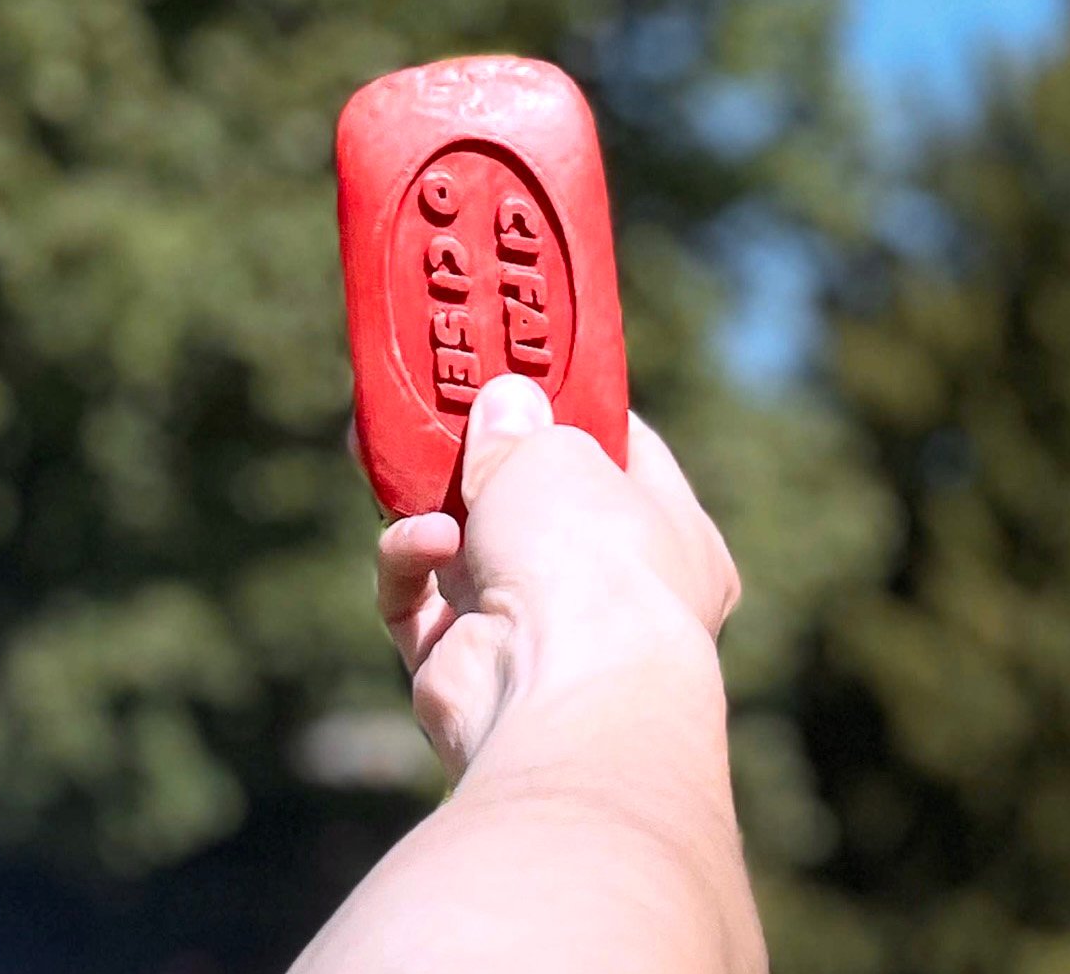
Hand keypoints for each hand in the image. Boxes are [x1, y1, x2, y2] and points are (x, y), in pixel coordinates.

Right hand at [370, 374, 740, 780]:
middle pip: (532, 508)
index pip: (626, 458)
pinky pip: (422, 606)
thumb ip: (521, 426)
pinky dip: (412, 568)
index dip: (572, 413)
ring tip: (397, 462)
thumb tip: (503, 404)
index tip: (525, 376)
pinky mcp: (468, 673)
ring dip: (433, 511)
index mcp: (672, 537)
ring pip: (465, 553)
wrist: (561, 693)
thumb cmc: (592, 557)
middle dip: (478, 463)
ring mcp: (539, 640)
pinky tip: (422, 543)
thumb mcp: (556, 454)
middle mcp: (611, 595)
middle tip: (432, 414)